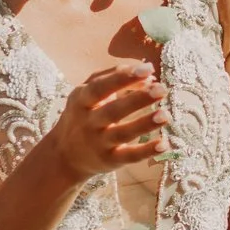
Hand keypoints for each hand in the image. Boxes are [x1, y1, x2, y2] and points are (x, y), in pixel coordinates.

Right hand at [44, 61, 169, 177]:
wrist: (64, 155)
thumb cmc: (83, 114)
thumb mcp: (87, 93)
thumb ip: (114, 76)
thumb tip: (148, 74)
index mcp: (81, 100)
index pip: (100, 87)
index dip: (122, 77)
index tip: (147, 69)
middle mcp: (88, 123)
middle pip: (113, 111)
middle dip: (137, 99)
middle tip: (161, 89)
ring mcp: (98, 143)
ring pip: (123, 134)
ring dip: (144, 124)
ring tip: (165, 115)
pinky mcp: (110, 161)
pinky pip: (129, 156)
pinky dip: (147, 151)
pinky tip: (164, 144)